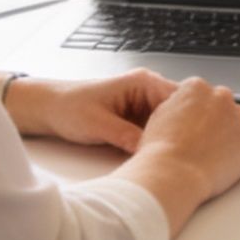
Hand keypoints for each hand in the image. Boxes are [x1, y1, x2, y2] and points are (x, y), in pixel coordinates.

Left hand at [8, 69, 178, 152]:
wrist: (49, 109)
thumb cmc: (68, 107)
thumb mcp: (98, 124)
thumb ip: (125, 136)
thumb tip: (149, 150)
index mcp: (142, 82)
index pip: (179, 98)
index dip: (187, 119)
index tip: (190, 140)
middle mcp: (147, 91)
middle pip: (179, 112)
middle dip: (182, 132)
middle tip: (184, 154)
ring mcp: (144, 106)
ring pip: (170, 124)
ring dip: (171, 139)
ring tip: (176, 157)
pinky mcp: (138, 120)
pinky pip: (158, 132)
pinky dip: (160, 143)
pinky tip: (162, 157)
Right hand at [135, 78, 239, 198]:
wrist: (174, 175)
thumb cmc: (161, 150)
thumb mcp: (160, 114)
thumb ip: (181, 105)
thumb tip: (189, 108)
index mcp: (198, 87)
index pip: (202, 94)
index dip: (193, 113)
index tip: (188, 126)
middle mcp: (223, 98)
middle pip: (222, 107)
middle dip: (214, 121)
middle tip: (198, 142)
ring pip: (236, 127)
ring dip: (227, 137)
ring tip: (205, 156)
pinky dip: (236, 157)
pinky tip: (217, 166)